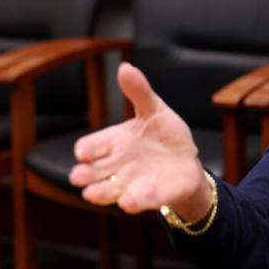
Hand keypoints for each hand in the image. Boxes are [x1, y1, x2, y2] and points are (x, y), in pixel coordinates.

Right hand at [69, 62, 209, 217]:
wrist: (187, 161)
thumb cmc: (163, 135)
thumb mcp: (154, 110)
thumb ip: (139, 92)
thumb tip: (125, 67)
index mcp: (112, 143)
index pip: (88, 147)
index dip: (85, 150)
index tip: (84, 152)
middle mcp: (115, 166)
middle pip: (89, 173)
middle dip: (83, 175)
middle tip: (80, 176)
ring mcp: (130, 183)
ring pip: (107, 192)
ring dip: (101, 193)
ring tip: (94, 193)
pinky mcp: (149, 196)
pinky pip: (139, 200)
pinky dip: (134, 200)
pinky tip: (131, 200)